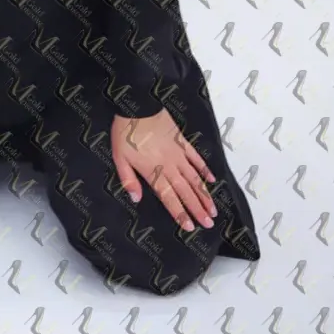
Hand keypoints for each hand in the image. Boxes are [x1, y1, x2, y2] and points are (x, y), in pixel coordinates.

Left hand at [111, 109, 218, 232]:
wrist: (139, 105)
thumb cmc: (126, 132)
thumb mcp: (119, 157)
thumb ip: (128, 179)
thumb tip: (136, 199)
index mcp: (154, 172)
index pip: (169, 198)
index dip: (180, 214)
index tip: (191, 227)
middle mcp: (169, 166)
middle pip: (186, 192)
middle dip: (198, 209)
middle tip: (209, 223)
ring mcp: (178, 153)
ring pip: (195, 178)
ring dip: (204, 194)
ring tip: (213, 209)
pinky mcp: (182, 141)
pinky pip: (196, 158)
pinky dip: (205, 169)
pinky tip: (212, 179)